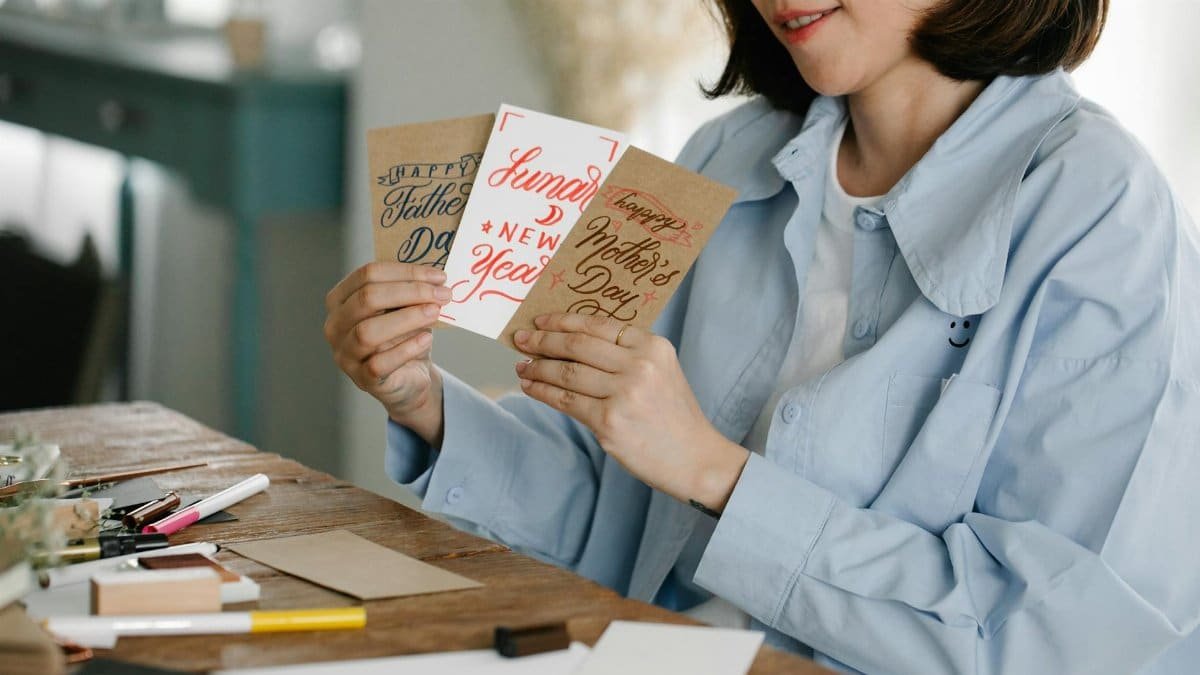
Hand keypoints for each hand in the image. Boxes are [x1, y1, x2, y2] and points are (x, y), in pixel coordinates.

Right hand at [324, 262, 449, 443]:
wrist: (409, 377)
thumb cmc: (404, 336)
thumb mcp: (405, 309)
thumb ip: (411, 292)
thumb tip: (435, 280)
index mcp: (341, 299)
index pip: (367, 274)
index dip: (406, 272)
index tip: (439, 276)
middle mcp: (335, 325)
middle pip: (367, 298)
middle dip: (410, 292)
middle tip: (442, 294)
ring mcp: (345, 354)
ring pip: (368, 331)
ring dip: (407, 318)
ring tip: (435, 313)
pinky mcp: (362, 379)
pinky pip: (379, 363)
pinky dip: (406, 349)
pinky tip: (426, 339)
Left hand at [513, 314, 748, 511]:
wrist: (695, 458)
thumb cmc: (673, 416)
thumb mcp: (661, 371)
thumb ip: (627, 354)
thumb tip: (572, 342)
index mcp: (653, 346)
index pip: (598, 325)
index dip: (563, 321)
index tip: (541, 320)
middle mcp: (640, 365)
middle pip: (578, 345)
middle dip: (543, 340)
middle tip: (521, 338)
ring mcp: (624, 393)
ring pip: (567, 373)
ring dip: (538, 367)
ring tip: (522, 365)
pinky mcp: (609, 421)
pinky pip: (566, 401)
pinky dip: (543, 391)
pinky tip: (531, 386)